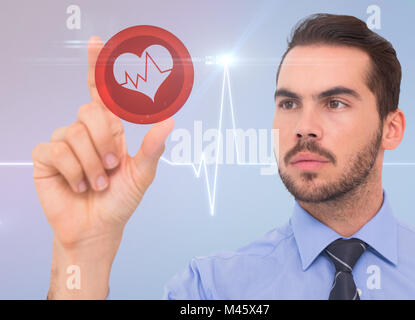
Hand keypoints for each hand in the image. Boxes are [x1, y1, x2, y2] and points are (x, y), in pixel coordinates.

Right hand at [32, 36, 174, 251]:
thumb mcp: (142, 174)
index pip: (100, 92)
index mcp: (109, 130)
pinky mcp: (46, 157)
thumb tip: (171, 120)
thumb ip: (153, 147)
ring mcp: (64, 142)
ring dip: (91, 163)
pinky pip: (57, 150)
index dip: (97, 67)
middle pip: (90, 111)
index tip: (97, 42)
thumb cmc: (120, 200)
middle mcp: (85, 131)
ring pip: (74, 133)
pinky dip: (73, 171)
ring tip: (97, 183)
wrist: (98, 227)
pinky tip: (78, 186)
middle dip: (104, 141)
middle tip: (112, 167)